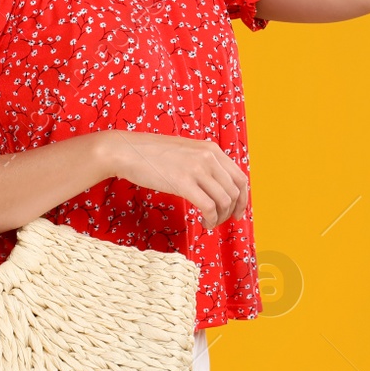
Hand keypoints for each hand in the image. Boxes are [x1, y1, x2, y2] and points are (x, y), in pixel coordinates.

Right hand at [98, 130, 249, 229]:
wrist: (126, 151)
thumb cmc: (151, 154)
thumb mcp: (185, 151)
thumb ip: (203, 163)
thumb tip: (216, 185)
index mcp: (211, 148)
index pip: (240, 177)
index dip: (243, 198)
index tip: (237, 211)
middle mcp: (208, 157)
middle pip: (235, 191)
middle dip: (232, 211)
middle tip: (222, 220)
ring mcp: (197, 169)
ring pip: (224, 201)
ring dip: (220, 217)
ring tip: (209, 222)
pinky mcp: (183, 183)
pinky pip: (209, 207)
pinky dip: (210, 219)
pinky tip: (203, 222)